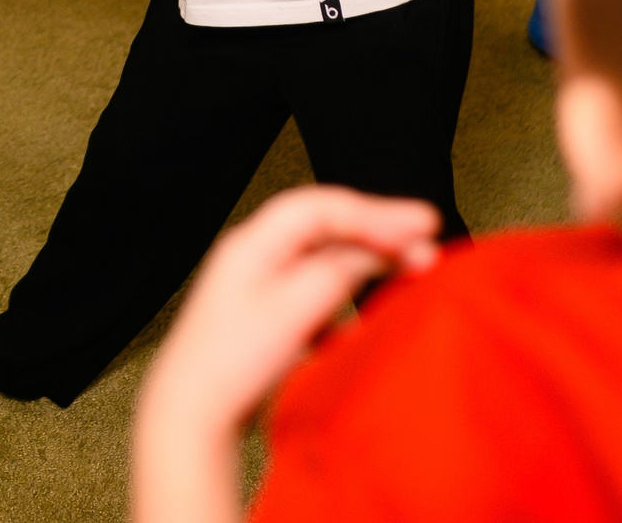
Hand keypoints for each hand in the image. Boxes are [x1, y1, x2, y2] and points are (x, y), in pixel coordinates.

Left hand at [130, 186, 441, 522]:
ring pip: (325, 258)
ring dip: (368, 259)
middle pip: (326, 228)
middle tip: (428, 240)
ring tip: (413, 265)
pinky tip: (373, 305)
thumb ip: (336, 274)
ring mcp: (261, 284)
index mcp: (252, 243)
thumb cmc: (231, 362)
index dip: (374, 212)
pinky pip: (319, 290)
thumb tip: (375, 252)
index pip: (321, 208)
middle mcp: (255, 255)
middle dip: (377, 231)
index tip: (421, 225)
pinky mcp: (271, 316)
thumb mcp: (293, 311)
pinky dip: (349, 290)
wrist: (192, 414)